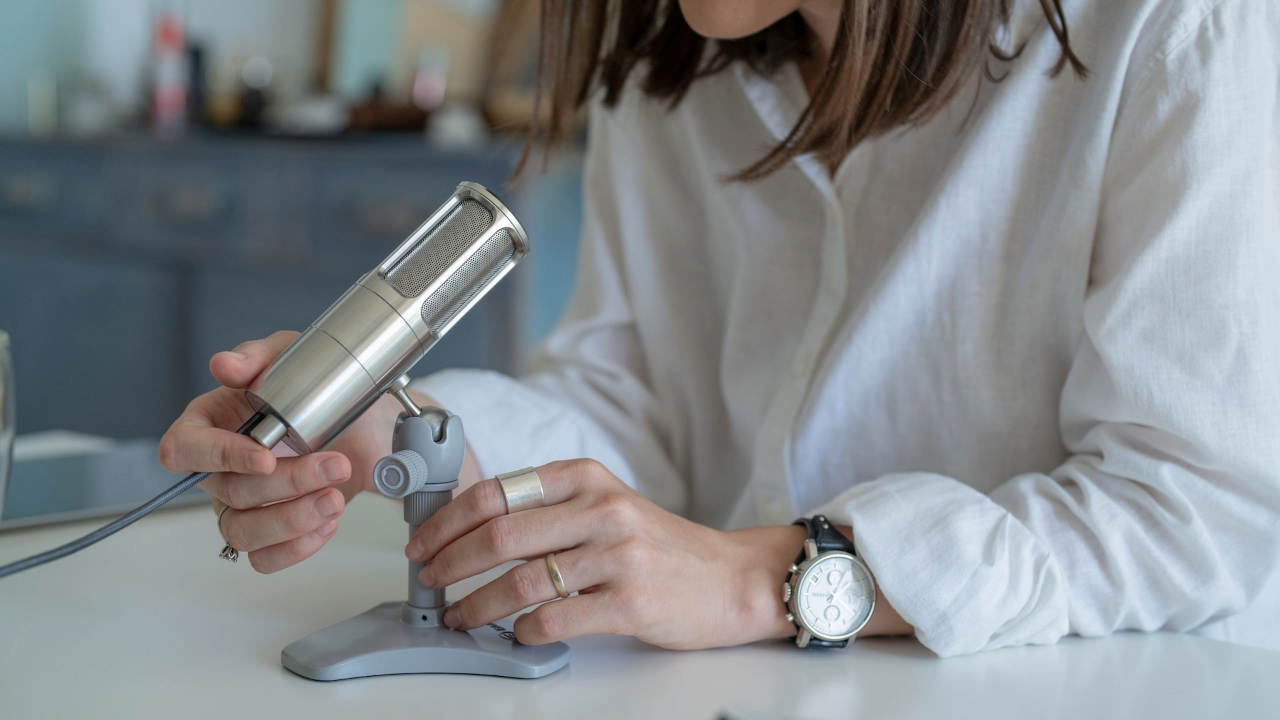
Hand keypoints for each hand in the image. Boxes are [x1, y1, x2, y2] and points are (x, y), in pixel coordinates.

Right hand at [159, 331, 400, 573]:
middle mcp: (219, 470)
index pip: (183, 450)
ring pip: (242, 532)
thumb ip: (257, 357)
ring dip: (293, 519)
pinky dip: (297, 547)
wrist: (366, 424)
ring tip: (335, 499)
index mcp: (209, 424)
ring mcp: (241, 506)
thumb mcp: (292, 357)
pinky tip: (327, 521)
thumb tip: (225, 365)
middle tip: (335, 464)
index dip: (219, 457)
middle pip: (231, 492)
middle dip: (289, 482)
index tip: (267, 457)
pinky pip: (264, 558)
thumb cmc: (320, 390)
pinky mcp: (269, 534)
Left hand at [406, 458, 809, 648]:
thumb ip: (552, 508)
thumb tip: (475, 529)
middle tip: (430, 581)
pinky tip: (519, 633)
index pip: (497, 491)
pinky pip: (555, 619)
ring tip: (460, 617)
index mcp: (588, 478)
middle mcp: (601, 509)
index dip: (449, 519)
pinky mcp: (630, 602)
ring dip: (477, 605)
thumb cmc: (663, 547)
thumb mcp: (609, 505)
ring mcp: (617, 555)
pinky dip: (524, 631)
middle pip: (499, 534)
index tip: (424, 541)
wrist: (733, 578)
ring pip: (520, 581)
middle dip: (450, 562)